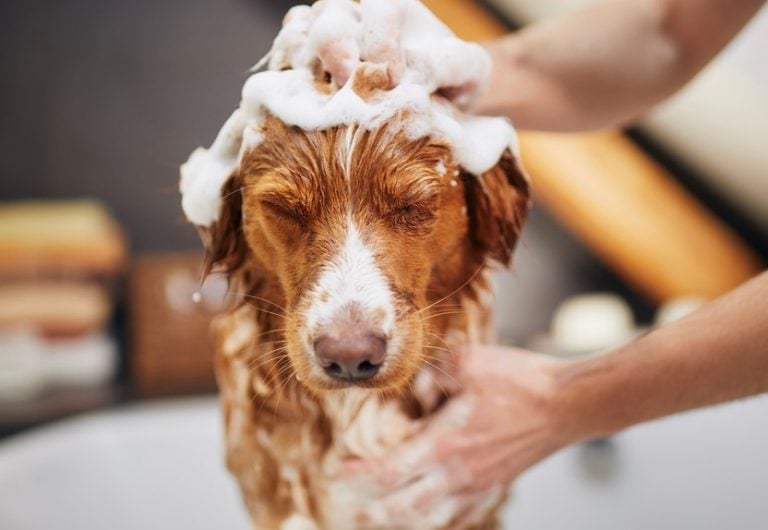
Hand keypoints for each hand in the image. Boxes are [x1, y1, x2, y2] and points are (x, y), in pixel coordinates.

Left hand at [344, 345, 572, 523]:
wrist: (567, 404)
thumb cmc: (518, 381)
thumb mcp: (465, 363)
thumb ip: (429, 377)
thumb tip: (413, 393)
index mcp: (443, 444)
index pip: (385, 470)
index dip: (355, 473)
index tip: (336, 468)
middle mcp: (457, 474)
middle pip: (402, 507)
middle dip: (373, 510)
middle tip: (353, 508)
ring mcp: (479, 485)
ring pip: (431, 518)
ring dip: (402, 520)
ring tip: (384, 518)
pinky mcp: (497, 485)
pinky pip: (462, 515)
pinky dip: (439, 520)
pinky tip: (432, 516)